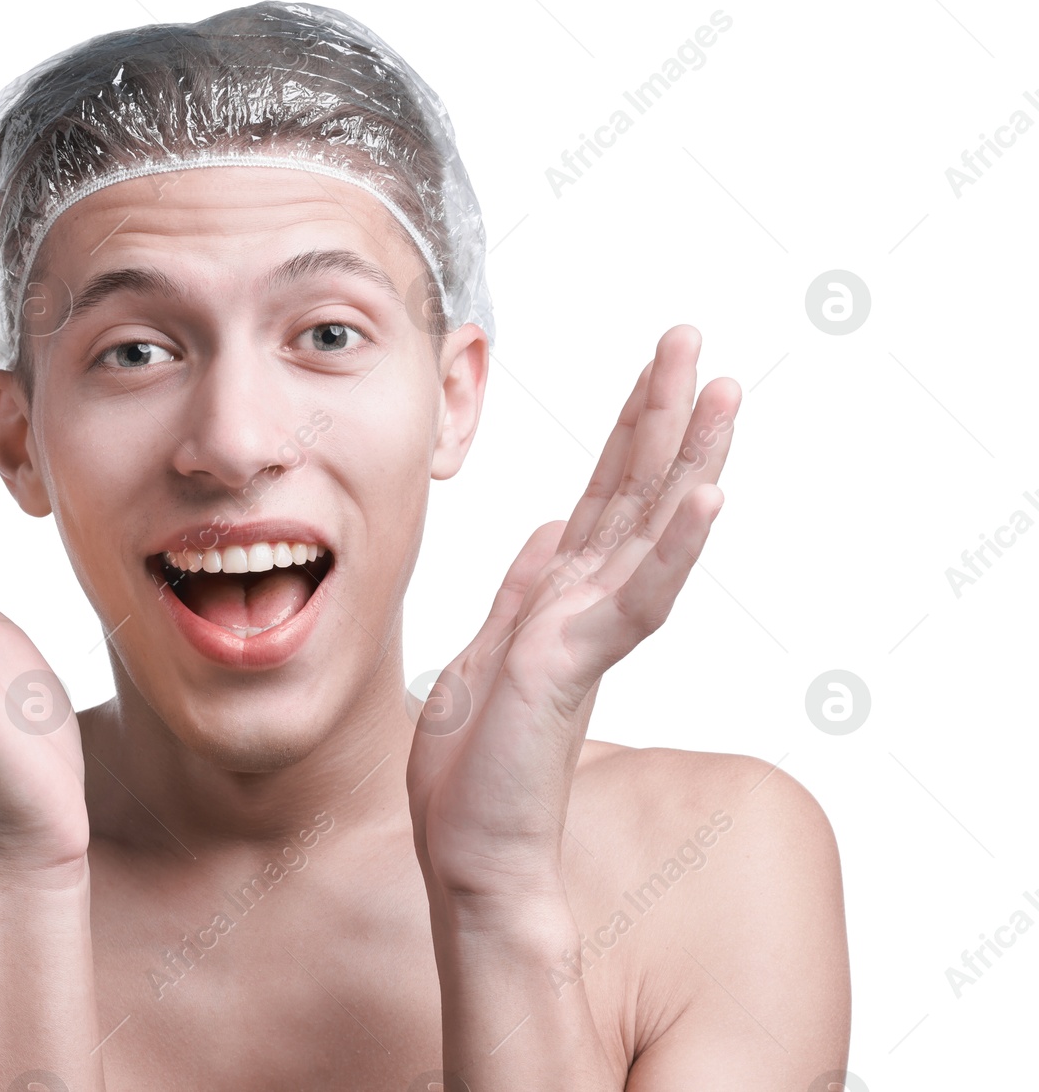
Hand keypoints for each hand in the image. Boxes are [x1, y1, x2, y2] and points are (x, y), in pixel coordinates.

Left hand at [407, 324, 739, 903]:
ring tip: (722, 393)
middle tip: (693, 339)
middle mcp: (585, 606)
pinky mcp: (573, 666)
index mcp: (560, 596)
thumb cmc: (477, 769)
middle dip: (663, 415)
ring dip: (688, 461)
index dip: (629, 430)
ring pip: (651, 533)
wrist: (471, 853)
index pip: (605, 496)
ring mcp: (586, 634)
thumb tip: (548, 531)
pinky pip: (635, 600)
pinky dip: (672, 549)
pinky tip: (705, 496)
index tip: (655, 365)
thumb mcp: (487, 652)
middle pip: (635, 494)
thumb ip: (526, 590)